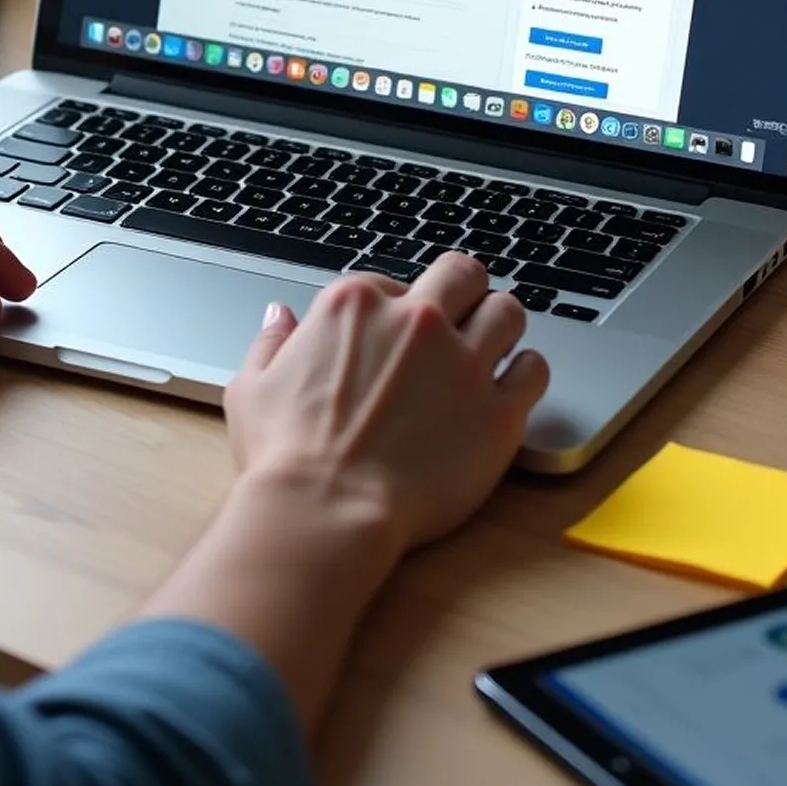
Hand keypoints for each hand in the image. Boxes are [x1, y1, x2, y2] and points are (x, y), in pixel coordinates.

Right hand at [225, 253, 548, 557]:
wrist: (326, 510)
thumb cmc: (285, 456)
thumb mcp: (251, 386)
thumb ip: (270, 342)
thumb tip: (279, 317)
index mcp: (355, 305)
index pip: (391, 282)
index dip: (394, 306)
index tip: (393, 333)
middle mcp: (416, 321)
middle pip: (462, 274)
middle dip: (463, 290)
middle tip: (460, 315)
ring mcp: (461, 363)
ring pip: (508, 312)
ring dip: (499, 324)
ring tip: (491, 347)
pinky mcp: (497, 412)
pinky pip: (535, 371)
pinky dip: (527, 373)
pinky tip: (512, 385)